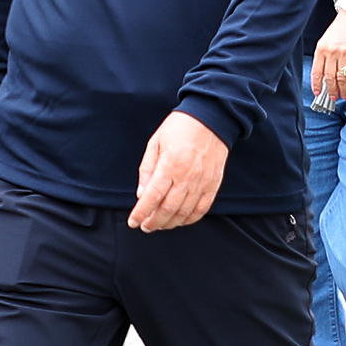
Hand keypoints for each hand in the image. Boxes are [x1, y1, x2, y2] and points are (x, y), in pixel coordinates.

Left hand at [131, 111, 227, 230]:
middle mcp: (186, 177)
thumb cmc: (180, 128)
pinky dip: (189, 219)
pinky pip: (201, 209)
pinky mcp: (213, 184)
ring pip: (184, 213)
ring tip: (159, 225)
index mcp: (169, 165)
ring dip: (169, 223)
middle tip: (145, 226)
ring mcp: (201, 182)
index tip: (133, 222)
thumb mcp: (155, 143)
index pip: (152, 197)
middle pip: (167, 209)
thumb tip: (141, 195)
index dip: (141, 213)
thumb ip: (147, 170)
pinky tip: (179, 220)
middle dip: (153, 222)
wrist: (211, 118)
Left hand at [312, 10, 345, 103]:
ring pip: (342, 75)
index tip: (318, 92)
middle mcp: (332, 51)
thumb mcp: (325, 41)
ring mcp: (345, 51)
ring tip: (345, 94)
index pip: (317, 72)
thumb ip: (324, 56)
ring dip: (344, 88)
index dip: (317, 84)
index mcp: (321, 49)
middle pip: (330, 76)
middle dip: (331, 90)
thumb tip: (324, 73)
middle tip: (333, 97)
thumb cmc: (340, 27)